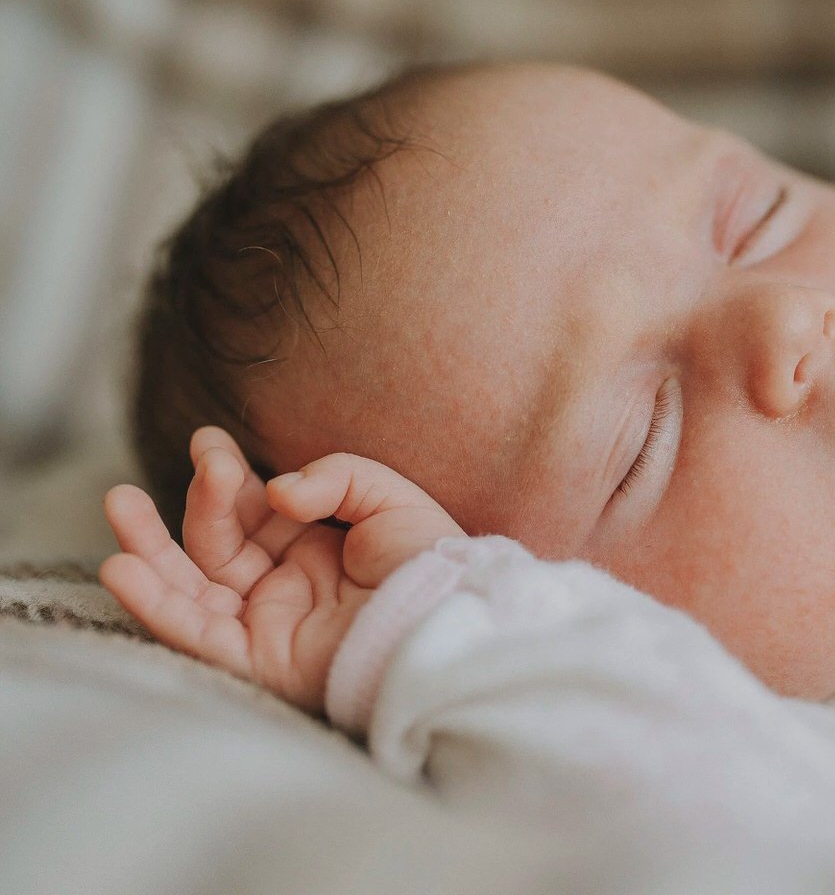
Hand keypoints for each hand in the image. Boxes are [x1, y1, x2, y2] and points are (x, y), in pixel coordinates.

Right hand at [101, 427, 462, 711]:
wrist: (448, 621)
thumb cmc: (429, 564)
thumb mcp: (390, 497)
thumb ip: (332, 476)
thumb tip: (274, 490)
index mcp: (316, 547)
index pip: (253, 511)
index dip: (226, 478)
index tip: (208, 441)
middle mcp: (286, 585)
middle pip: (217, 543)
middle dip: (193, 502)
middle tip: (186, 461)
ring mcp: (268, 623)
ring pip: (191, 587)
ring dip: (149, 548)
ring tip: (117, 504)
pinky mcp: (259, 661)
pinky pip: (196, 635)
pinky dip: (155, 605)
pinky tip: (122, 569)